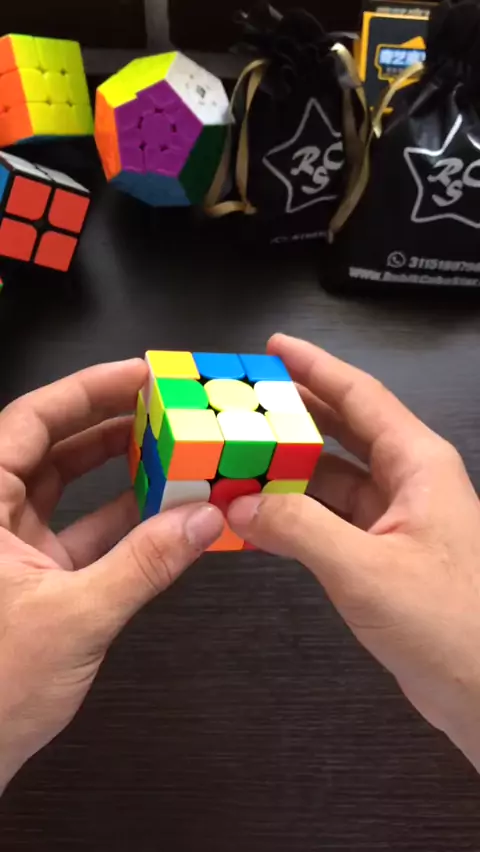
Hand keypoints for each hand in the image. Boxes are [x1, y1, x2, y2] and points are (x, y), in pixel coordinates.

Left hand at [0, 360, 222, 791]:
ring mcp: (15, 549)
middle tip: (164, 404)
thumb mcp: (77, 617)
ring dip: (121, 472)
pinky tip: (168, 511)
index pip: (29, 423)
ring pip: (70, 491)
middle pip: (52, 449)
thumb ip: (145, 564)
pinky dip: (124, 523)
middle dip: (109, 424)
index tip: (139, 374)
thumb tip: (205, 520)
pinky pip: (84, 534)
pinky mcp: (36, 579)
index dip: (85, 391)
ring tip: (173, 448)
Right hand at [229, 334, 479, 769]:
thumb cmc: (450, 623)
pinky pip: (329, 520)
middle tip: (242, 402)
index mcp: (417, 464)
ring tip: (236, 458)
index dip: (316, 367)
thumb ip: (298, 529)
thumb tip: (238, 504)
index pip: (360, 396)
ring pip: (331, 478)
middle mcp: (407, 482)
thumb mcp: (365, 569)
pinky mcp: (382, 555)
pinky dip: (293, 516)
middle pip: (343, 431)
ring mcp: (395, 520)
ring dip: (287, 471)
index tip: (275, 347)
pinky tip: (257, 518)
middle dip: (294, 414)